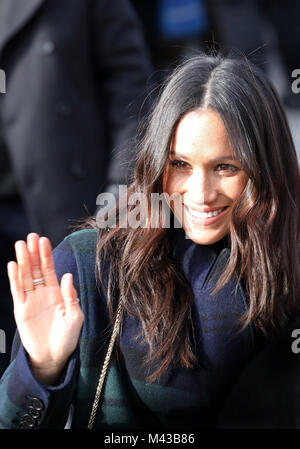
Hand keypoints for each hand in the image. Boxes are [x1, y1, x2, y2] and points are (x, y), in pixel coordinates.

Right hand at [7, 233, 83, 384]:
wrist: (54, 357)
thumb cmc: (68, 338)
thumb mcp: (75, 317)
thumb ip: (71, 297)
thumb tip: (67, 275)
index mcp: (57, 293)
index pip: (50, 269)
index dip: (47, 255)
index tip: (43, 240)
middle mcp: (42, 293)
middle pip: (36, 269)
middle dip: (34, 253)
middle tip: (31, 236)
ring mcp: (31, 300)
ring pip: (26, 276)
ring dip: (23, 261)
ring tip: (20, 245)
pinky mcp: (21, 310)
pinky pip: (17, 291)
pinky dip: (15, 278)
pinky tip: (13, 265)